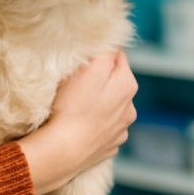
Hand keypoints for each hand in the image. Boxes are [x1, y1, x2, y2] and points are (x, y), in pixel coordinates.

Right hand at [18, 49, 136, 194]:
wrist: (63, 151)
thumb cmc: (73, 106)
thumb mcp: (89, 67)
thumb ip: (106, 51)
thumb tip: (113, 43)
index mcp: (128, 85)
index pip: (117, 57)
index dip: (99, 55)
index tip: (83, 61)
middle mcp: (130, 108)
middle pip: (115, 83)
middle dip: (100, 80)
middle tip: (76, 84)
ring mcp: (121, 130)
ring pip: (111, 107)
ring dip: (99, 103)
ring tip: (77, 107)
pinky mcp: (109, 147)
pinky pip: (103, 129)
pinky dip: (95, 125)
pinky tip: (80, 126)